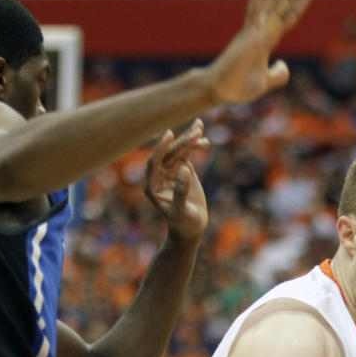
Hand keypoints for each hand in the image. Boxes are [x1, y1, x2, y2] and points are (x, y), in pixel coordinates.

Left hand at [143, 121, 208, 242]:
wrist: (191, 228)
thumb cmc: (183, 224)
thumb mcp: (180, 211)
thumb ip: (180, 191)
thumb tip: (184, 168)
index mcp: (151, 185)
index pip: (154, 162)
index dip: (161, 148)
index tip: (170, 134)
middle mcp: (158, 175)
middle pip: (169, 154)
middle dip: (181, 142)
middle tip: (196, 132)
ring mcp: (170, 171)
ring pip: (178, 151)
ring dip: (189, 140)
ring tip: (200, 128)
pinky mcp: (181, 169)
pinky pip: (187, 154)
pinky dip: (194, 146)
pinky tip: (204, 139)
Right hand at [207, 0, 315, 104]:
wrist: (221, 91)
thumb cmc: (239, 86)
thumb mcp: (266, 82)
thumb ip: (278, 75)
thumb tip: (284, 66)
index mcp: (269, 38)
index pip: (290, 14)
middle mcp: (263, 28)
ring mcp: (255, 28)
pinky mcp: (247, 34)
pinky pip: (255, 11)